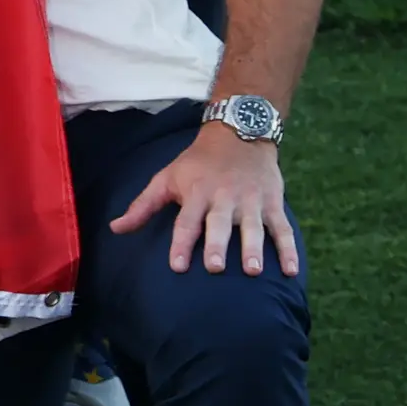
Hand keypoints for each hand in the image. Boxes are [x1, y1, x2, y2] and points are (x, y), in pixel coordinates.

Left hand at [112, 124, 293, 276]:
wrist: (238, 133)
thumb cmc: (196, 163)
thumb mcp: (166, 178)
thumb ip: (142, 206)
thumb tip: (115, 229)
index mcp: (196, 194)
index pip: (186, 222)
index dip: (181, 244)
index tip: (177, 267)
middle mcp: (224, 198)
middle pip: (219, 224)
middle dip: (217, 245)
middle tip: (215, 268)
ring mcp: (251, 201)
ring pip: (253, 227)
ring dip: (253, 248)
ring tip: (252, 271)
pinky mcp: (273, 203)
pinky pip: (282, 229)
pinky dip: (289, 249)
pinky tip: (291, 271)